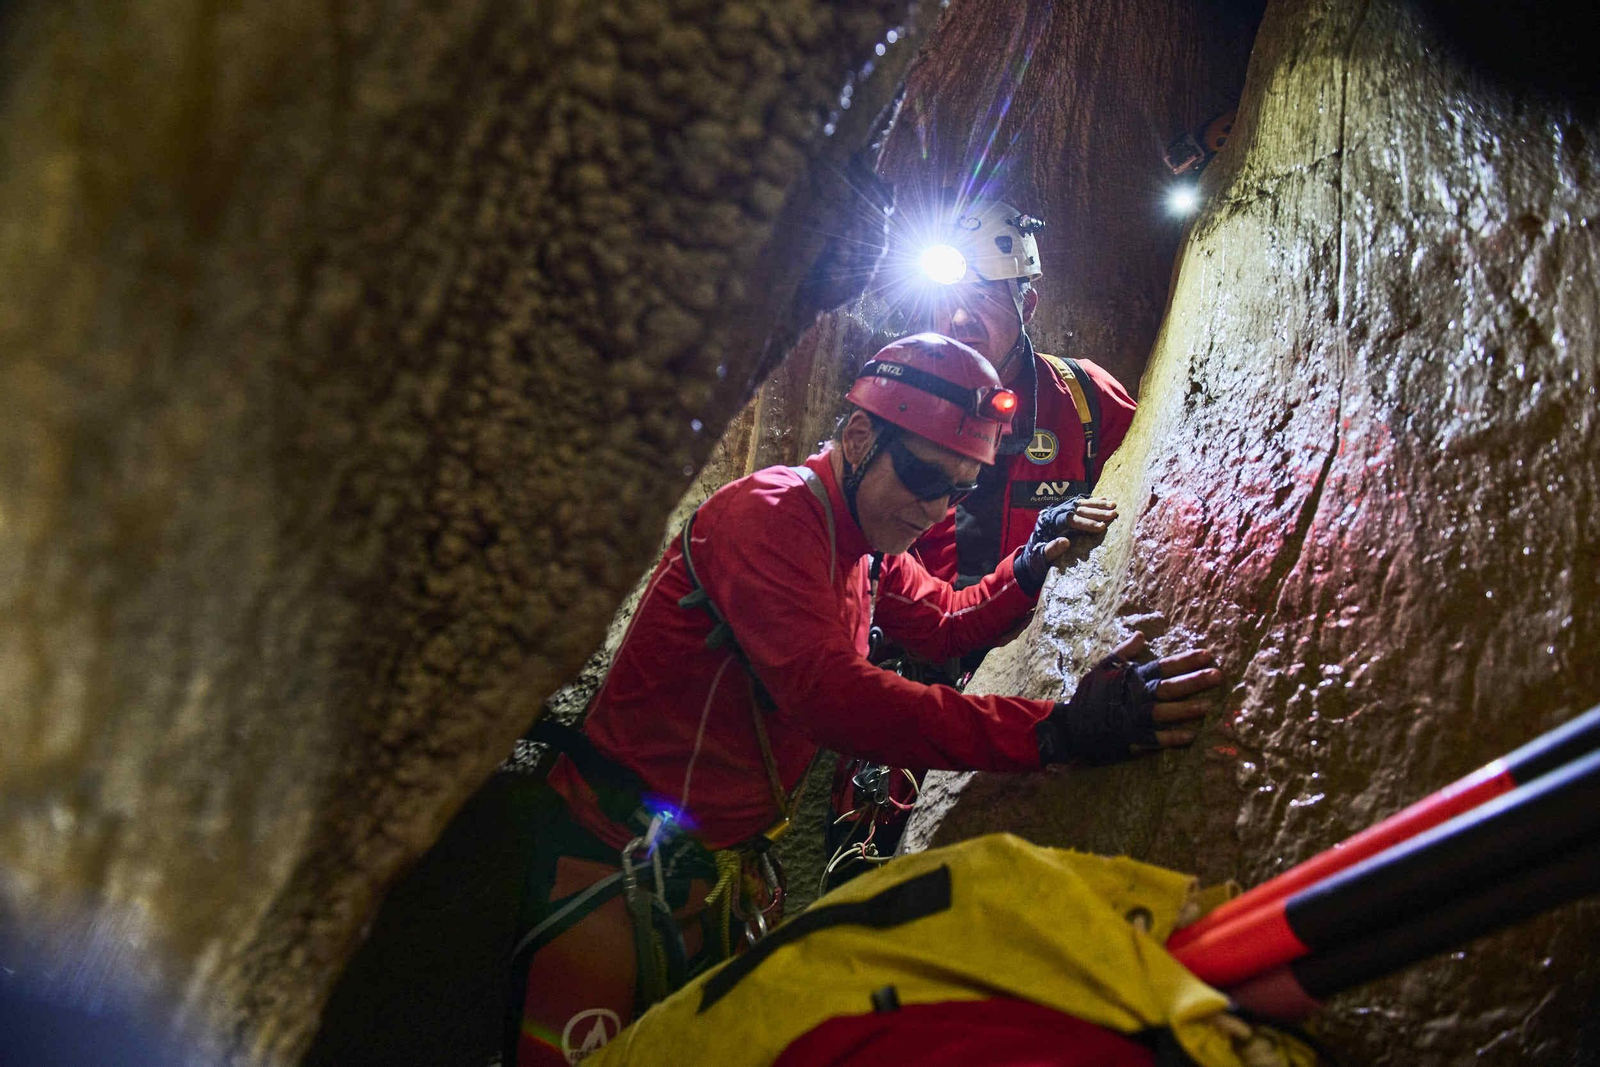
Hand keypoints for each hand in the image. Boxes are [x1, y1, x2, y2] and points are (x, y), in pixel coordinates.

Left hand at [1013, 495, 1118, 594]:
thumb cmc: (1037, 557)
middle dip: (1096, 512)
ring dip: (1098, 504)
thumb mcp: (1041, 557)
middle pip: (1078, 509)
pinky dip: (1092, 501)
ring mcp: (1060, 510)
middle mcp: (1054, 513)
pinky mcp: (1065, 511)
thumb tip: (1066, 542)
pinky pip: (1080, 503)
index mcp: (1048, 522)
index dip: (1086, 523)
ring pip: (1080, 504)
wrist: (1032, 555)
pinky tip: (1104, 499)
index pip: (1070, 519)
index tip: (1101, 527)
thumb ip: (1051, 550)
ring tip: (1114, 505)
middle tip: (1113, 514)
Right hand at [1037, 632, 1222, 765]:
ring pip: (1166, 712)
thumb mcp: (1103, 667)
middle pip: (1170, 687)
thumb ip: (1125, 652)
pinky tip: (1191, 736)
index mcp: (1132, 678)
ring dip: (1188, 709)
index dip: (1186, 661)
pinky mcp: (1133, 738)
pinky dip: (1173, 737)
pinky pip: (1156, 738)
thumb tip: (1142, 634)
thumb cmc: (1088, 695)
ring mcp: (1135, 719)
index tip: (1208, 655)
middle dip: (1195, 681)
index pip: (1164, 666)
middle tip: (1218, 676)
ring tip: (1208, 706)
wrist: (1071, 725)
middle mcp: (1136, 697)